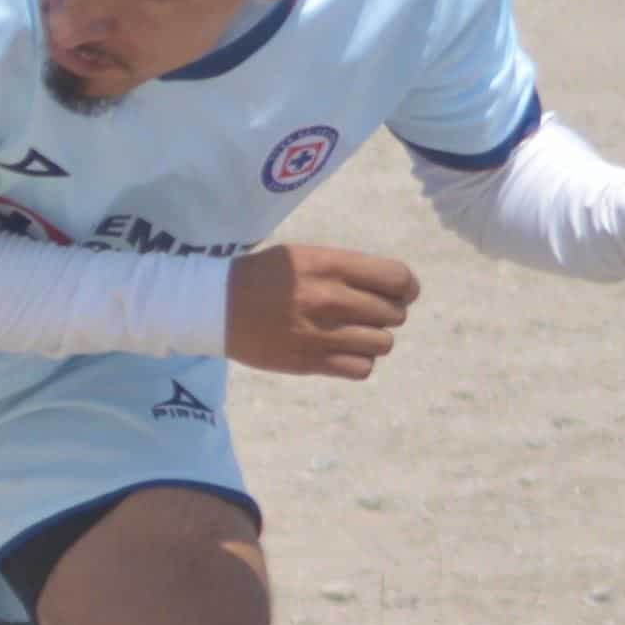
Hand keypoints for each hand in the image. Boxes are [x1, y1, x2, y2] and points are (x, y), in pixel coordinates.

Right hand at [226, 242, 418, 379]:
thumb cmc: (266, 276)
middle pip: (395, 314)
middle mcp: (330, 298)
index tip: (399, 292)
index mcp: (330, 265)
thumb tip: (397, 288)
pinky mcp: (311, 363)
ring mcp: (321, 333)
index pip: (398, 279)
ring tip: (352, 333)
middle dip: (387, 313)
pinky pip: (363, 368)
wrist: (217, 306)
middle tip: (366, 312)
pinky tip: (343, 351)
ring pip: (383, 343)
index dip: (407, 288)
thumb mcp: (306, 256)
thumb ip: (349, 269)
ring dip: (374, 339)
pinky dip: (359, 361)